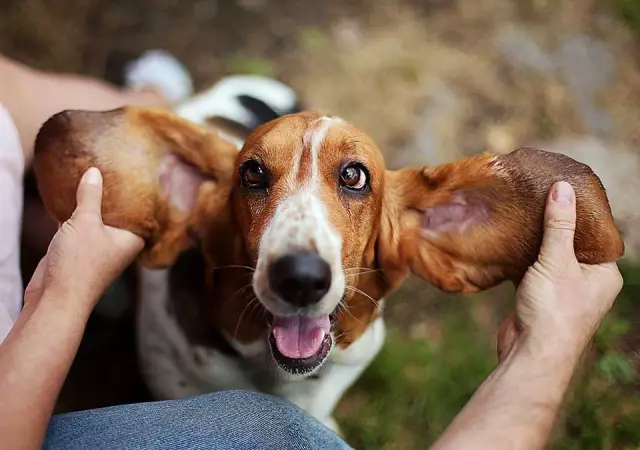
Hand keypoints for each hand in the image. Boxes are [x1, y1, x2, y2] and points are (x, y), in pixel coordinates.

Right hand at [24, 167, 143, 311]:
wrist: (55, 298)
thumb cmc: (79, 264)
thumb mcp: (85, 222)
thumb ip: (91, 196)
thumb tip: (94, 172)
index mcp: (132, 238)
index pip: (143, 211)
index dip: (141, 194)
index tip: (141, 172)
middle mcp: (119, 244)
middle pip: (119, 213)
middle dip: (114, 194)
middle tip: (114, 166)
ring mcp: (98, 247)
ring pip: (98, 219)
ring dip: (93, 202)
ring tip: (92, 175)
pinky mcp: (78, 250)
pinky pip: (80, 225)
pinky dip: (76, 212)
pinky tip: (69, 195)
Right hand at [498, 181, 622, 360]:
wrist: (530, 354)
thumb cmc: (553, 311)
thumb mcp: (557, 261)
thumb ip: (559, 225)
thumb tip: (563, 188)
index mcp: (604, 273)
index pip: (595, 233)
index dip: (578, 211)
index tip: (559, 189)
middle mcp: (588, 281)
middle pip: (570, 242)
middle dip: (553, 223)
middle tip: (535, 198)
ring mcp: (563, 290)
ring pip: (549, 256)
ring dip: (536, 241)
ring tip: (521, 215)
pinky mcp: (539, 297)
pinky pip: (532, 269)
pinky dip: (522, 257)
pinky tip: (509, 242)